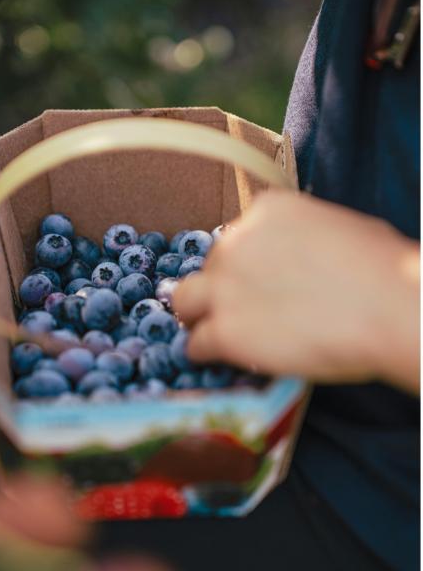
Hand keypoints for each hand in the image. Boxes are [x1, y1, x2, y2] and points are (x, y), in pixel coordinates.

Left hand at [173, 190, 418, 392]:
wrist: (385, 306)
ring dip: (199, 317)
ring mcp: (224, 287)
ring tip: (218, 333)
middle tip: (247, 311)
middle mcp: (234, 242)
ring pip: (185, 302)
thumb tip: (297, 262)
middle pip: (211, 267)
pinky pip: (195, 344)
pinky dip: (205, 353)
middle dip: (225, 288)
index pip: (236, 237)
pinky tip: (223, 360)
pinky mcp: (224, 331)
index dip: (247, 264)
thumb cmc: (380, 268)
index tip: (260, 282)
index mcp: (265, 211)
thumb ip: (299, 241)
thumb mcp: (336, 229)